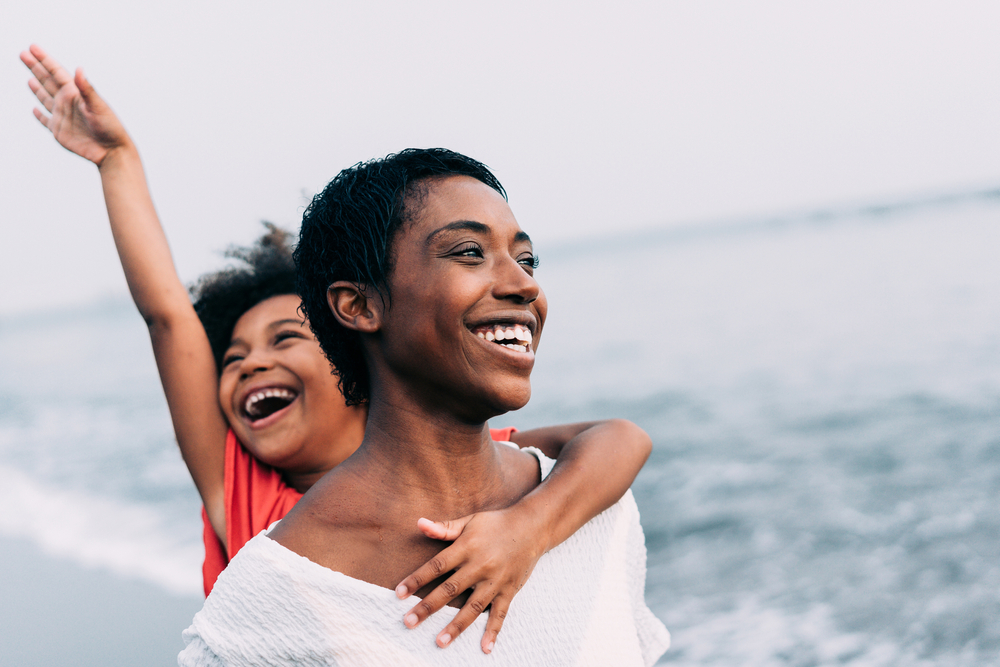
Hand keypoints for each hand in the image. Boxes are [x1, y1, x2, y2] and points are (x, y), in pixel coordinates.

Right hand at [20, 44, 129, 165]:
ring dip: (37, 88)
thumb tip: (79, 69)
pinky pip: (46, 121)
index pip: (56, 72)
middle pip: (47, 81)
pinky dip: (40, 115)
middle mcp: (67, 102)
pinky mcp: (60, 131)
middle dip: (35, 67)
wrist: (112, 151)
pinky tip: (35, 109)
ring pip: (45, 98)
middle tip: (23, 53)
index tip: (33, 47)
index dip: (44, 59)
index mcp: (75, 93)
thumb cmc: (110, 127)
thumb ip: (87, 88)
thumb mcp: (98, 106)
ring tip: (30, 78)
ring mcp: (63, 116)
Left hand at [395, 509, 546, 654]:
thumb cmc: (496, 523)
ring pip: (473, 607)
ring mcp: (496, 580)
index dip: (417, 579)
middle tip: (409, 622)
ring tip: (439, 642)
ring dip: (456, 626)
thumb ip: (444, 527)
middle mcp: (480, 565)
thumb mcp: (470, 521)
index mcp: (467, 547)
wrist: (532, 526)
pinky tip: (485, 648)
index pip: (436, 566)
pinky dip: (493, 631)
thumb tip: (419, 523)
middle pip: (450, 590)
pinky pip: (500, 613)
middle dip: (428, 607)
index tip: (399, 594)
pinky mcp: (509, 590)